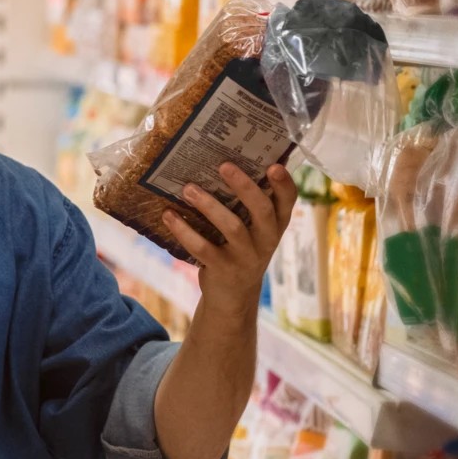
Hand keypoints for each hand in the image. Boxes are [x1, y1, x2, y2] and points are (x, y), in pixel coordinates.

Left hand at [161, 162, 296, 317]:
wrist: (233, 297)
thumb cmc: (241, 249)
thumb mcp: (252, 229)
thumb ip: (246, 204)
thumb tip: (220, 161)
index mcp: (275, 225)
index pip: (288, 201)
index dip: (284, 184)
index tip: (274, 165)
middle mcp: (266, 240)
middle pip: (262, 210)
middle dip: (244, 186)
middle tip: (224, 165)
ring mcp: (246, 256)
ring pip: (232, 227)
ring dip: (209, 205)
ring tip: (188, 188)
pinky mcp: (223, 269)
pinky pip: (203, 247)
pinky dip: (184, 230)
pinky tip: (169, 215)